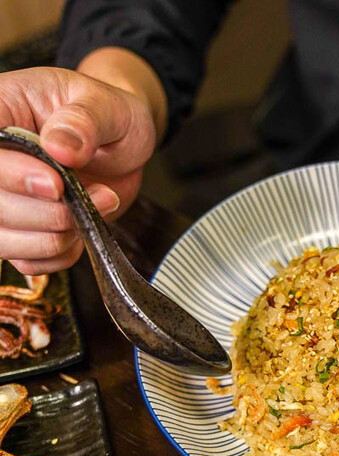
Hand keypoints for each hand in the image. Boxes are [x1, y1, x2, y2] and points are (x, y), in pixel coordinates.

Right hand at [0, 64, 157, 274]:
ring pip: (4, 240)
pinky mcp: (24, 230)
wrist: (123, 143)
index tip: (55, 185)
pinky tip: (82, 228)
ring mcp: (6, 198)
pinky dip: (60, 255)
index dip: (11, 175)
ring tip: (97, 206)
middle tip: (94, 195)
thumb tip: (60, 147)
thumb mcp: (107, 106)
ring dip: (56, 236)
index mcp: (1, 110)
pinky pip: (29, 261)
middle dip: (46, 213)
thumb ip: (83, 122)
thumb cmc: (110, 116)